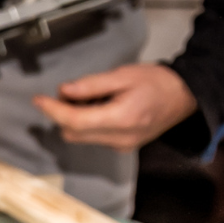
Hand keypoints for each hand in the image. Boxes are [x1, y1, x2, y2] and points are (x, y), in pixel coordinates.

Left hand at [32, 63, 198, 150]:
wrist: (184, 96)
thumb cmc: (158, 82)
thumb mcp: (123, 75)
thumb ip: (92, 85)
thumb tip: (64, 91)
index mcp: (122, 118)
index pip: (75, 121)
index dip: (53, 111)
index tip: (39, 100)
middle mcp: (120, 138)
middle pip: (74, 133)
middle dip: (63, 114)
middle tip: (67, 93)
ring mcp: (122, 145)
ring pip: (81, 137)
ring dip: (75, 120)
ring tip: (89, 98)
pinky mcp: (123, 146)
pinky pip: (94, 138)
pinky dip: (88, 124)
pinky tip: (99, 108)